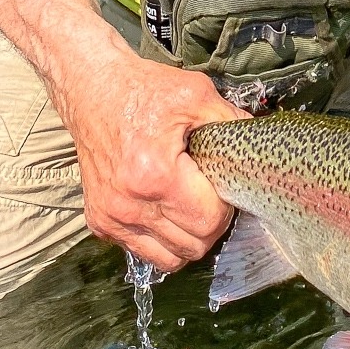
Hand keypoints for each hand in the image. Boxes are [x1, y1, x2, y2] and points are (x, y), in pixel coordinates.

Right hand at [56, 45, 242, 273]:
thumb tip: (258, 147)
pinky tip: (164, 209)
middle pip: (192, 246)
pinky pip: (142, 251)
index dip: (225, 207)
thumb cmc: (143, 90)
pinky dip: (160, 239)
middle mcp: (129, 205)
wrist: (91, 89)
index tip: (221, 184)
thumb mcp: (195, 95)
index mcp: (155, 176)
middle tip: (209, 194)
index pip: (208, 222)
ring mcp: (111, 217)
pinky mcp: (100, 221)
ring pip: (169, 259)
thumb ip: (231, 123)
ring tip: (189, 206)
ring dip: (187, 239)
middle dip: (210, 224)